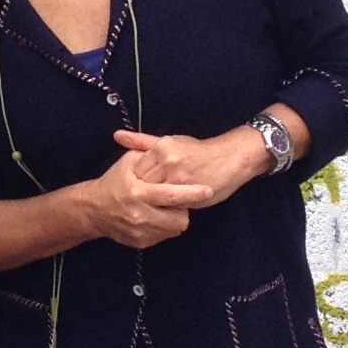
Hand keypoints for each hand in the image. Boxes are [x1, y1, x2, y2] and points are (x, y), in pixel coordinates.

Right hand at [71, 147, 201, 247]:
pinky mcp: (141, 242)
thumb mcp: (128, 162)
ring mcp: (140, 231)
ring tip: (166, 208)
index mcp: (139, 192)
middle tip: (179, 200)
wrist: (93, 209)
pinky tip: (156, 216)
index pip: (173, 195)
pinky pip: (165, 236)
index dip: (193, 193)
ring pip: (175, 229)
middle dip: (185, 208)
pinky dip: (165, 227)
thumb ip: (150, 155)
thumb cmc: (114, 181)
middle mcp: (140, 215)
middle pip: (180, 218)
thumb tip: (174, 154)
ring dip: (175, 218)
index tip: (207, 190)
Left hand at [112, 126, 281, 209]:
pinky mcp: (189, 191)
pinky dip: (167, 208)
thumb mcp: (170, 142)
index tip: (134, 190)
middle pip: (143, 184)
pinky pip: (171, 204)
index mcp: (161, 147)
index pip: (135, 170)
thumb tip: (116, 135)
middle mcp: (167, 160)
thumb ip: (142, 142)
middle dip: (140, 195)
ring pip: (155, 196)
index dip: (134, 182)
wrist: (231, 158)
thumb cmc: (199, 151)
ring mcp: (178, 177)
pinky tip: (165, 211)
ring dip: (153, 203)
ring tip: (150, 209)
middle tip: (138, 204)